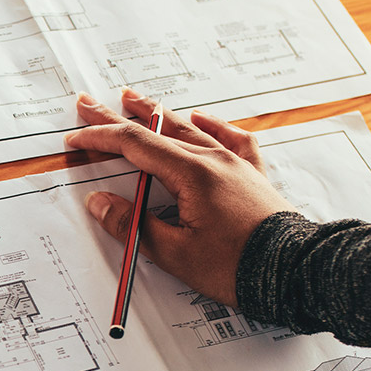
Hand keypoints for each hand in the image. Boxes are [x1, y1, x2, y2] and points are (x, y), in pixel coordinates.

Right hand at [64, 90, 293, 306]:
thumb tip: (99, 202)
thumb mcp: (174, 253)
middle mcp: (213, 159)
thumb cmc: (236, 267)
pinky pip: (231, 139)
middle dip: (119, 116)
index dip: (100, 139)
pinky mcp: (252, 176)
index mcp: (192, 175)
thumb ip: (132, 225)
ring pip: (189, 129)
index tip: (76, 140)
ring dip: (157, 114)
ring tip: (135, 98)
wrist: (294, 271)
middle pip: (157, 129)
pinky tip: (202, 118)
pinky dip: (212, 126)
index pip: (134, 146)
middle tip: (90, 103)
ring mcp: (235, 164)